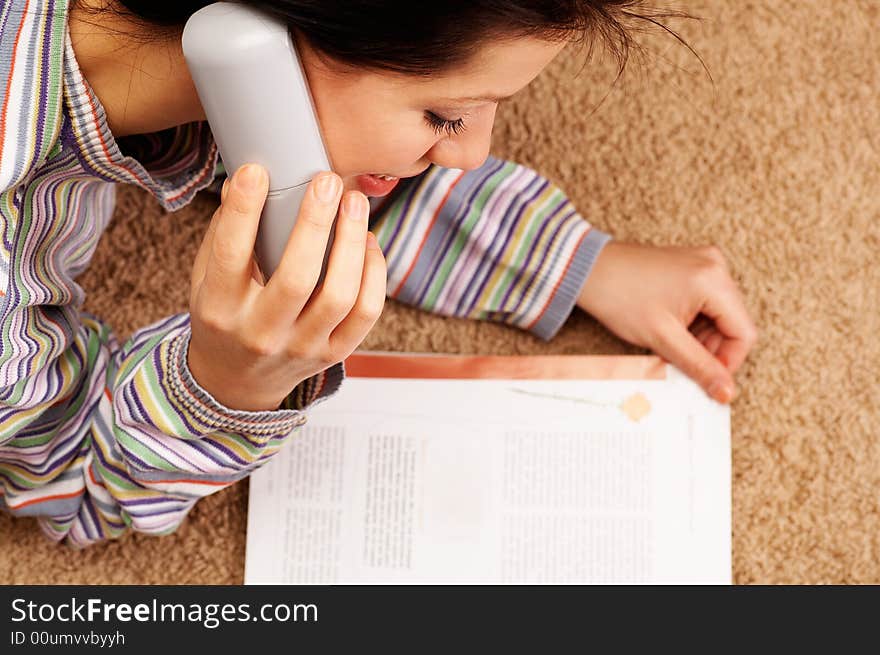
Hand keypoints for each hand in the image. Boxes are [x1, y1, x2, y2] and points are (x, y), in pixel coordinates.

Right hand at [188, 163, 386, 410]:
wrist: (237, 382)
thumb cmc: (224, 315)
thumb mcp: (205, 279)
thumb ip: (223, 233)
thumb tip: (244, 178)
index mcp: (221, 308)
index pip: (231, 255)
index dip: (245, 211)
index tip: (258, 171)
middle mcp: (261, 332)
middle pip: (297, 277)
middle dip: (315, 223)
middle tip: (327, 181)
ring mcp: (301, 348)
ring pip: (339, 296)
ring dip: (352, 243)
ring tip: (354, 204)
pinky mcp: (333, 354)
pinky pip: (365, 312)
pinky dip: (373, 273)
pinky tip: (367, 242)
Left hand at [577, 241, 757, 403]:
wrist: (586, 269)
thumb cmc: (618, 296)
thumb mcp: (662, 338)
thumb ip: (699, 366)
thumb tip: (726, 392)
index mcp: (714, 279)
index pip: (744, 333)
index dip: (728, 362)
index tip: (707, 378)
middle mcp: (716, 265)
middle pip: (733, 323)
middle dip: (712, 349)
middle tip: (681, 361)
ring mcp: (704, 263)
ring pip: (720, 315)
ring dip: (701, 337)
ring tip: (669, 343)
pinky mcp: (692, 266)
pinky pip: (707, 302)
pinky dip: (694, 322)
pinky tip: (670, 328)